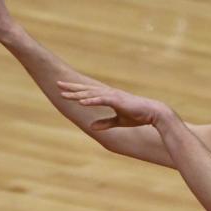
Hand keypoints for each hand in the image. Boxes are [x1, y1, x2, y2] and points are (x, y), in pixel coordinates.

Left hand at [58, 81, 173, 129]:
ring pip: (92, 94)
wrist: (153, 113)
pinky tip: (81, 101)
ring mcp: (113, 96)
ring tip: (65, 93)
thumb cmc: (138, 116)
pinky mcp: (118, 101)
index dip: (76, 91)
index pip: (89, 93)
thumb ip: (105, 123)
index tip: (63, 89)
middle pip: (87, 90)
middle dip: (72, 88)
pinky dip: (91, 100)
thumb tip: (91, 126)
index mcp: (109, 97)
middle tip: (57, 84)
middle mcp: (109, 94)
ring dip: (78, 94)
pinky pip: (102, 100)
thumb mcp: (118, 121)